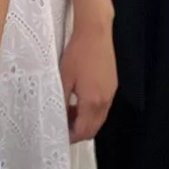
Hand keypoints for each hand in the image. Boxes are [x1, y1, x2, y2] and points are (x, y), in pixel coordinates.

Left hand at [59, 20, 117, 141]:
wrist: (95, 31)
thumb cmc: (78, 53)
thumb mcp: (64, 78)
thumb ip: (60, 101)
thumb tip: (56, 118)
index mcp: (93, 102)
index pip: (83, 131)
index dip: (70, 136)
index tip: (58, 133)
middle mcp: (105, 100)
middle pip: (93, 128)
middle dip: (78, 131)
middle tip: (62, 124)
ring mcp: (111, 92)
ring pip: (99, 118)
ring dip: (85, 121)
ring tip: (68, 110)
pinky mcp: (113, 83)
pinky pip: (103, 106)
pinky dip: (92, 110)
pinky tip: (80, 98)